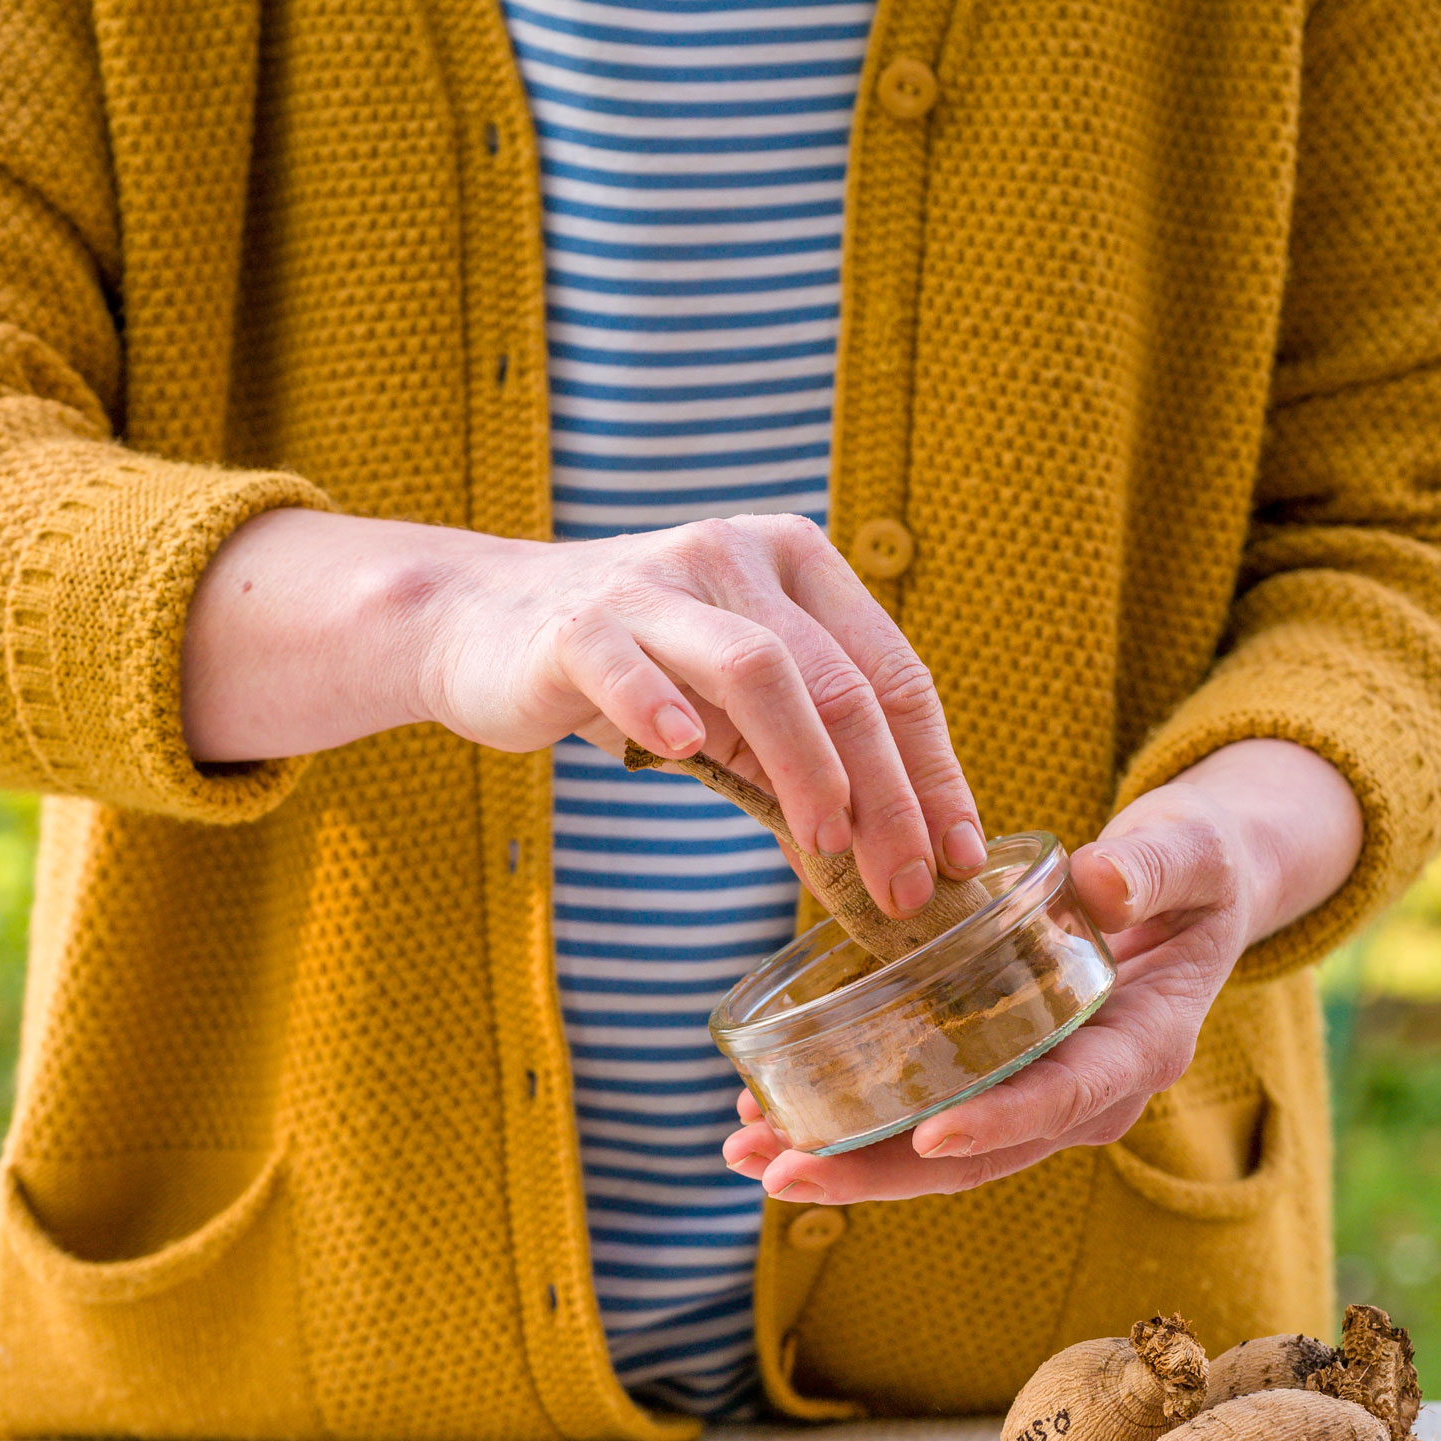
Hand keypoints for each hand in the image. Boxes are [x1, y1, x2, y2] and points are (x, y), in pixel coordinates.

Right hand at [180, 508, 985, 913]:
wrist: (479, 621)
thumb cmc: (631, 669)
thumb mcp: (733, 704)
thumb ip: (805, 756)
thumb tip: (895, 859)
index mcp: (795, 564)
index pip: (892, 674)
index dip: (934, 771)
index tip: (961, 856)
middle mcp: (736, 557)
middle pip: (841, 681)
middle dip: (888, 793)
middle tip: (908, 883)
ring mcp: (655, 584)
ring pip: (761, 670)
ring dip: (808, 767)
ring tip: (830, 845)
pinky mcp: (577, 625)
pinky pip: (632, 667)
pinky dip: (664, 711)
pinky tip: (685, 754)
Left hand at [721, 738, 1364, 1204]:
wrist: (1191, 894)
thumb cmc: (1193, 867)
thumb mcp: (1190, 853)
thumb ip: (1151, 868)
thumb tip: (1100, 884)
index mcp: (1143, 1046)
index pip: (1068, 1096)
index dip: (1003, 1120)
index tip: (933, 1133)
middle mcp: (1089, 1092)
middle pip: (982, 1156)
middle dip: (880, 1172)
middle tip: (781, 1174)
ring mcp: (1038, 1096)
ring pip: (940, 1156)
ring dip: (844, 1162)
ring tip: (746, 1154)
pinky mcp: (998, 1081)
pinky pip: (925, 1121)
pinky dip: (851, 1127)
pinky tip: (770, 1121)